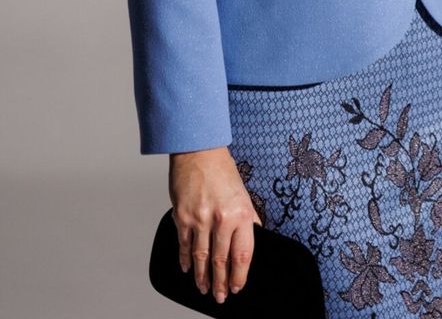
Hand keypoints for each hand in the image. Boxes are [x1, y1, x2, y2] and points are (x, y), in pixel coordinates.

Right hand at [168, 146, 262, 303]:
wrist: (198, 150)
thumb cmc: (221, 169)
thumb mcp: (243, 192)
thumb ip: (248, 216)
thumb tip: (254, 236)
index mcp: (240, 213)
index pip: (242, 254)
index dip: (240, 275)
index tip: (238, 286)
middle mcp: (221, 219)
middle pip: (221, 261)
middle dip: (221, 283)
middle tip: (221, 296)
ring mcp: (199, 219)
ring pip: (201, 257)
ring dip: (202, 277)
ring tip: (204, 288)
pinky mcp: (182, 216)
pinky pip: (184, 244)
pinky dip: (185, 259)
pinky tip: (188, 268)